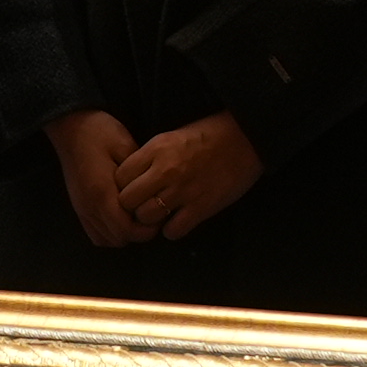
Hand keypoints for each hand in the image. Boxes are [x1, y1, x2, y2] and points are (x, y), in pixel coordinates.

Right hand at [46, 109, 149, 246]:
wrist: (69, 126)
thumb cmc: (100, 132)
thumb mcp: (126, 147)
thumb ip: (138, 174)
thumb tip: (152, 193)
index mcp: (102, 193)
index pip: (126, 230)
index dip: (146, 230)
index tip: (159, 214)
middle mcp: (89, 206)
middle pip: (118, 239)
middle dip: (137, 233)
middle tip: (150, 214)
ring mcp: (81, 208)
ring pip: (105, 240)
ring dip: (123, 233)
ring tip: (135, 216)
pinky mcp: (77, 206)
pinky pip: (94, 233)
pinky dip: (108, 232)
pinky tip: (119, 217)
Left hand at [114, 111, 264, 243]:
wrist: (246, 138)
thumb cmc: (208, 135)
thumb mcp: (171, 137)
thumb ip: (149, 157)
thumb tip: (130, 178)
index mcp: (156, 150)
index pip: (120, 176)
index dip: (123, 185)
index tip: (132, 187)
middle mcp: (165, 171)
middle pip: (127, 200)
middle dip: (132, 205)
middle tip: (142, 204)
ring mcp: (183, 191)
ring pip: (146, 217)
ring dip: (150, 219)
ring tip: (161, 213)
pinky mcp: (202, 207)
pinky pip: (173, 231)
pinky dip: (172, 229)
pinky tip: (178, 220)